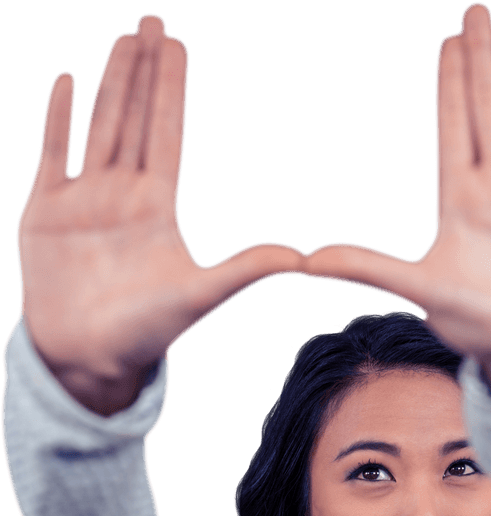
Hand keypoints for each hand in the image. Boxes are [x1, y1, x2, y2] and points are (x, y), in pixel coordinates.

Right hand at [17, 14, 303, 413]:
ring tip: (122, 40)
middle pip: (134, 119)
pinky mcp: (44, 211)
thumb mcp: (198, 297)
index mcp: (158, 209)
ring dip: (108, 84)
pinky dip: (55, 119)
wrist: (84, 360)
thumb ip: (244, 271)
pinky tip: (65, 80)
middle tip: (152, 22)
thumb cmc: (145, 336)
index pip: (166, 135)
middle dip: (143, 71)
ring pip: (97, 127)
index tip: (176, 45)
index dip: (170, 90)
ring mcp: (83, 200)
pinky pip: (50, 153)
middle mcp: (123, 196)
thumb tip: (300, 256)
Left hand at [305, 3, 490, 397]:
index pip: (454, 129)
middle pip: (486, 111)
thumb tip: (308, 259)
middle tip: (474, 11)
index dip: (450, 85)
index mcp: (460, 203)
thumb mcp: (421, 290)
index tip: (446, 42)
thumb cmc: (478, 329)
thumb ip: (369, 268)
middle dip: (481, 61)